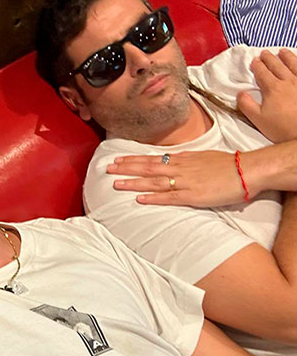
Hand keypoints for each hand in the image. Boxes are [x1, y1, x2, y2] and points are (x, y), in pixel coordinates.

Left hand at [107, 150, 248, 206]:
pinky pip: (169, 197)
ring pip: (154, 182)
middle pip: (148, 168)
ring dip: (134, 182)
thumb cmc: (228, 164)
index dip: (133, 159)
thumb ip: (185, 159)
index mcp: (182, 159)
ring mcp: (185, 181)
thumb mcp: (202, 156)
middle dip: (127, 168)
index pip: (152, 158)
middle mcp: (180, 168)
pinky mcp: (193, 196)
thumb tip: (172, 159)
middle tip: (108, 169)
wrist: (248, 170)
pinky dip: (152, 198)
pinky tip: (139, 199)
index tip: (117, 159)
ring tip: (116, 183)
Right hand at [237, 49, 296, 143]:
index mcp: (273, 89)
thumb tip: (240, 93)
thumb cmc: (282, 128)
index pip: (263, 73)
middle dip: (270, 58)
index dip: (257, 66)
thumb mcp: (257, 119)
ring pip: (294, 65)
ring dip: (287, 57)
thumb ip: (246, 105)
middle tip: (265, 53)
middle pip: (277, 66)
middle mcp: (288, 82)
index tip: (254, 61)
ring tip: (283, 52)